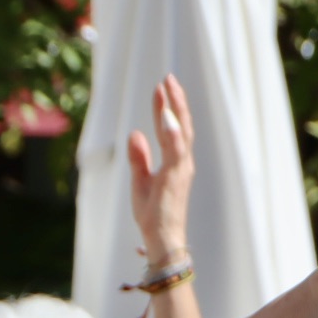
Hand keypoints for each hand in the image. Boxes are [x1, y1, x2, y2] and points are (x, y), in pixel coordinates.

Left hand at [128, 74, 194, 264]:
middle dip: (176, 101)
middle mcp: (183, 163)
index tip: (160, 88)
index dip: (166, 108)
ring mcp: (181, 170)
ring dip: (175, 109)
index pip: (171, 130)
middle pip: (182, 125)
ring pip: (181, 133)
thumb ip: (139, 158)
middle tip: (168, 78)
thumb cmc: (154, 215)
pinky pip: (176, 151)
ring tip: (168, 88)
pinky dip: (172, 132)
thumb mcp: (140, 181)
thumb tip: (134, 133)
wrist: (162, 240)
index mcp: (175, 163)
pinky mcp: (176, 178)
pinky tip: (166, 116)